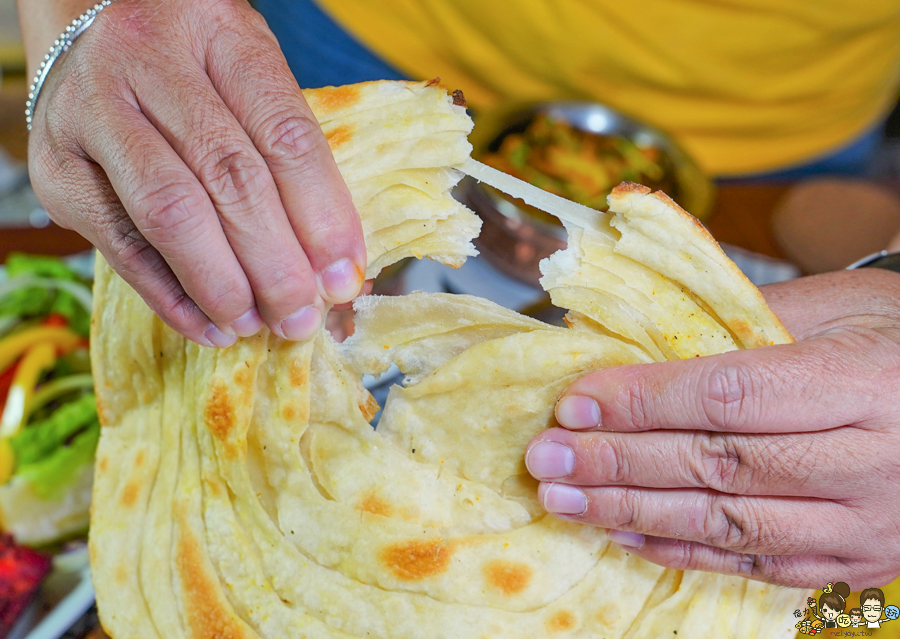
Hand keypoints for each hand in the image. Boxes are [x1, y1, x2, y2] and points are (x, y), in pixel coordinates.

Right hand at [27, 0, 365, 345]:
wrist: (86, 28)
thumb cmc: (192, 67)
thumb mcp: (248, 80)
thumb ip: (290, 158)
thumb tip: (338, 268)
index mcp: (221, 32)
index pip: (285, 134)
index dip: (322, 215)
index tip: (343, 278)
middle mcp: (149, 59)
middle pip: (229, 177)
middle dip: (276, 264)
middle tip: (302, 317)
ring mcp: (93, 109)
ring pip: (170, 212)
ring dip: (223, 284)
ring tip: (258, 324)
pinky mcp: (57, 165)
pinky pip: (120, 244)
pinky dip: (170, 296)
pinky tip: (210, 325)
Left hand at [525, 269, 899, 588]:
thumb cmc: (898, 342)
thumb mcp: (836, 307)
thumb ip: (736, 322)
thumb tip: (626, 336)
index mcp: (862, 382)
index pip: (728, 394)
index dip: (643, 400)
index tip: (575, 400)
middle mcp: (869, 461)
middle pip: (717, 464)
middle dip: (617, 461)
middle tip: (545, 457)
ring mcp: (864, 523)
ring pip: (726, 524)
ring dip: (631, 512)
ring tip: (563, 498)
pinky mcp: (853, 561)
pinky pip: (754, 565)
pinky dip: (681, 550)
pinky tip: (623, 533)